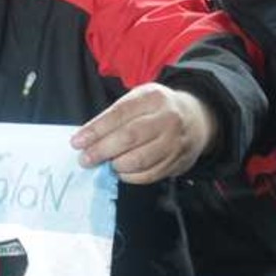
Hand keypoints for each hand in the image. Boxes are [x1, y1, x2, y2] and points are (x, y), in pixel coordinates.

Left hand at [70, 82, 216, 183]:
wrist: (197, 118)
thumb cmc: (158, 108)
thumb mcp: (139, 99)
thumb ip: (116, 115)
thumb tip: (87, 138)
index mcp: (153, 98)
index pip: (119, 114)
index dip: (96, 130)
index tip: (77, 142)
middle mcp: (167, 119)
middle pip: (129, 138)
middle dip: (102, 151)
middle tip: (85, 159)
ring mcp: (175, 142)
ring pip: (140, 159)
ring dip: (116, 165)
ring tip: (104, 164)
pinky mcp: (178, 161)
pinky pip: (150, 174)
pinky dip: (131, 177)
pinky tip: (121, 172)